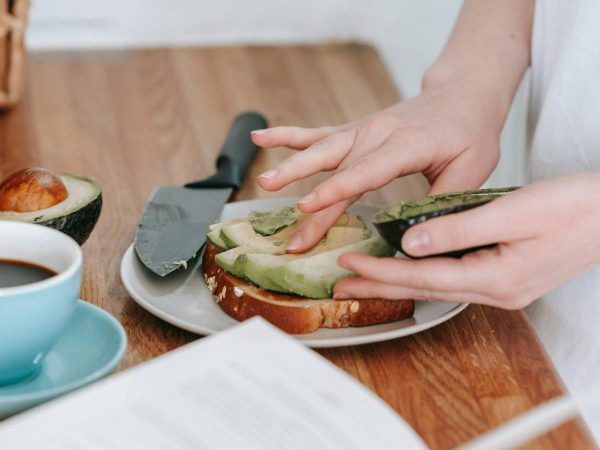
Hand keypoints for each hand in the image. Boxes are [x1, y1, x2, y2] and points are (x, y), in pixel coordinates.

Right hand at [251, 84, 503, 252]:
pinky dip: (288, 136)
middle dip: (308, 195)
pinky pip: (317, 133)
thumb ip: (442, 202)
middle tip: (285, 220)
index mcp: (406, 145)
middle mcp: (377, 133)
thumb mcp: (472, 170)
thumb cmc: (470, 134)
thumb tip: (415, 239)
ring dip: (291, 166)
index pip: (364, 172)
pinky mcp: (354, 130)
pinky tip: (260, 136)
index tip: (305, 207)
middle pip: (335, 167)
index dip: (333, 191)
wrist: (462, 96)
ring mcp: (362, 129)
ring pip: (320, 149)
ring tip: (263, 181)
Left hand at [334, 173, 599, 308]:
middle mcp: (495, 290)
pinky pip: (451, 277)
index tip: (349, 262)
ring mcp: (501, 286)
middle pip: (422, 289)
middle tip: (341, 283)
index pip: (422, 276)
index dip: (382, 270)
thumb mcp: (514, 212)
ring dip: (396, 279)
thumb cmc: (574, 208)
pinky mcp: (504, 275)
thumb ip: (458, 229)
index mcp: (496, 277)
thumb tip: (409, 243)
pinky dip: (422, 271)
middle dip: (379, 285)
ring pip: (434, 284)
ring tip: (363, 277)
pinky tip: (408, 266)